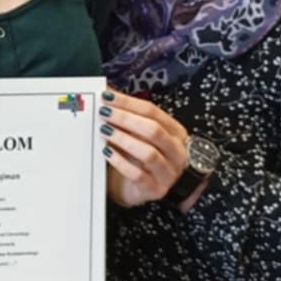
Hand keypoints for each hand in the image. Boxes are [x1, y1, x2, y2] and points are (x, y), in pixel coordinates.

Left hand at [100, 89, 199, 209]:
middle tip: (103, 113)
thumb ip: (127, 114)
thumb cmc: (137, 157)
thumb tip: (107, 90)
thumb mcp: (136, 134)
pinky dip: (120, 162)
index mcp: (175, 132)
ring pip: (148, 153)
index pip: (153, 111)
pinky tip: (107, 153)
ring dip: (123, 139)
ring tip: (104, 131)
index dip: (128, 103)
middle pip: (154, 130)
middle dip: (126, 119)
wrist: (137, 189)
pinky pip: (138, 175)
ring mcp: (168, 173)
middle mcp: (177, 152)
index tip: (106, 97)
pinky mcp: (156, 190)